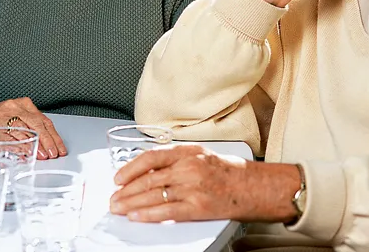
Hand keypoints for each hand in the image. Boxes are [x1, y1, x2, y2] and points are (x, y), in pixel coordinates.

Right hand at [0, 96, 66, 159]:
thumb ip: (33, 126)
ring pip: (21, 131)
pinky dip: (16, 147)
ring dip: (33, 145)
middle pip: (35, 124)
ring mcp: (1, 118)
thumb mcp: (18, 115)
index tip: (59, 149)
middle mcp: (13, 108)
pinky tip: (24, 154)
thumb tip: (50, 144)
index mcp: (23, 104)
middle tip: (52, 153)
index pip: (43, 120)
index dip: (53, 136)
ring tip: (41, 155)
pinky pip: (5, 139)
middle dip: (46, 141)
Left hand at [109, 145, 300, 222]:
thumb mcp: (201, 155)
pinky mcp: (198, 207)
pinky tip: (137, 216)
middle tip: (114, 197)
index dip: (130, 168)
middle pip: (149, 178)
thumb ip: (176, 159)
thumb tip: (149, 169)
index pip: (151, 157)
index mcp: (188, 151)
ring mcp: (193, 187)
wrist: (255, 187)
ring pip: (154, 195)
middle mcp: (189, 167)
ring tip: (119, 208)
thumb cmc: (230, 172)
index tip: (118, 177)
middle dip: (126, 190)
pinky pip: (167, 211)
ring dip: (132, 203)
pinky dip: (148, 214)